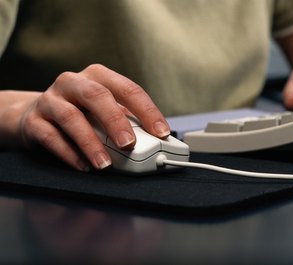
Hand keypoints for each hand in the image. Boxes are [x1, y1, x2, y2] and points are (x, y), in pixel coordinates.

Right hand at [19, 64, 169, 170]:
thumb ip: (125, 120)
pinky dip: (69, 154)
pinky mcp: (33, 121)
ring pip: (71, 117)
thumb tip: (154, 142)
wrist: (34, 114)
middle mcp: (73, 82)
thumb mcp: (103, 110)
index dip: (147, 111)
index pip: (128, 89)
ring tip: (105, 164)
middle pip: (97, 97)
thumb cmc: (79, 112)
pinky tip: (84, 167)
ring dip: (91, 143)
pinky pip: (51, 137)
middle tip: (130, 145)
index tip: (161, 132)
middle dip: (117, 122)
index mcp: (98, 77)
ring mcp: (50, 100)